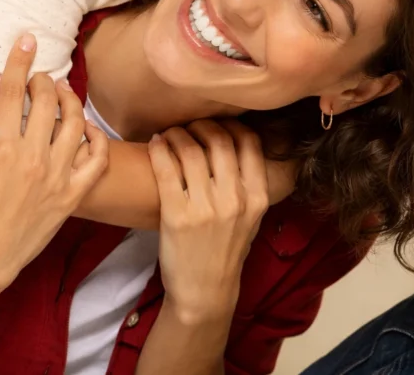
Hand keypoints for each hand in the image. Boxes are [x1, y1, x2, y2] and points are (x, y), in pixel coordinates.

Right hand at [0, 33, 108, 303]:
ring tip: (61, 95)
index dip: (21, 61)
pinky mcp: (73, 195)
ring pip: (75, 123)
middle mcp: (33, 158)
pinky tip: (84, 128)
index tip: (28, 39)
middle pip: (48, 102)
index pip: (14, 92)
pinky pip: (97, 158)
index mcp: (1, 148)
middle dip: (45, 80)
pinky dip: (95, 138)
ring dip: (70, 101)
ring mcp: (58, 177)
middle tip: (40, 78)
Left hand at [149, 119, 268, 323]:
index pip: (250, 143)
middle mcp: (235, 200)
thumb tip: (236, 141)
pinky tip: (155, 143)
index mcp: (257, 198)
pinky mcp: (176, 216)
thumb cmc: (227, 249)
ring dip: (177, 134)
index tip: (219, 123)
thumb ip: (250, 183)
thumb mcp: (252, 217)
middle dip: (202, 125)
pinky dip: (159, 149)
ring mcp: (205, 208)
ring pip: (191, 150)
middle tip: (190, 126)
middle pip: (220, 140)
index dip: (232, 125)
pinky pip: (166, 170)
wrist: (205, 289)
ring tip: (170, 134)